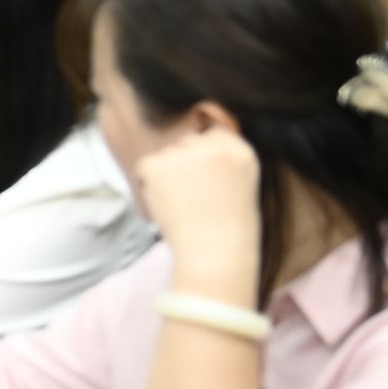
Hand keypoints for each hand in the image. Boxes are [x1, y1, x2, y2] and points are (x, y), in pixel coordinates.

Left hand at [130, 122, 264, 289]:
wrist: (215, 255)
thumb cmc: (230, 231)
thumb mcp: (242, 185)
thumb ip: (224, 161)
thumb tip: (196, 143)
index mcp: (241, 151)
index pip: (215, 133)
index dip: (206, 156)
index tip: (207, 177)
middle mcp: (213, 146)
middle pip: (188, 141)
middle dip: (186, 162)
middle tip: (194, 194)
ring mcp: (184, 154)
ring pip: (166, 153)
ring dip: (167, 173)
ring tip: (184, 203)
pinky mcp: (157, 164)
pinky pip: (145, 166)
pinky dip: (149, 183)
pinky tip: (168, 203)